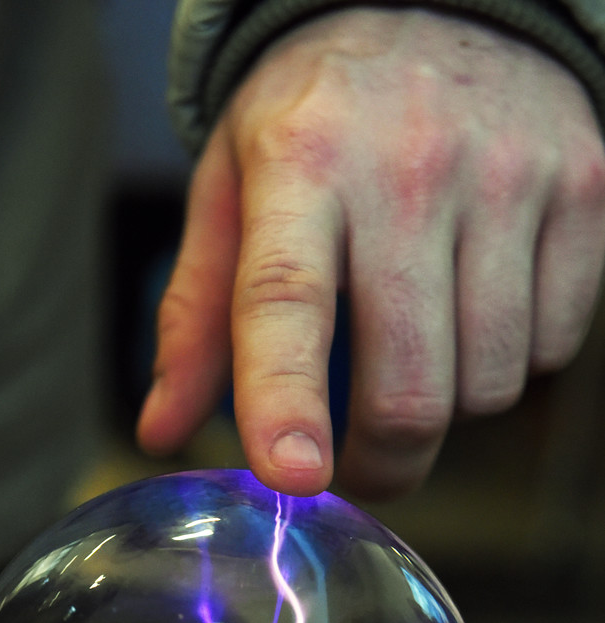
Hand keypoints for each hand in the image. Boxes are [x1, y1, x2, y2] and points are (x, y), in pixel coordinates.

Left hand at [137, 8, 604, 497]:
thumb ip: (196, 317)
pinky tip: (477, 309)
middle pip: (411, 387)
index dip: (288, 400)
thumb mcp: (231, 191)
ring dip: (449, 409)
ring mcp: (511, 177)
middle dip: (384, 463)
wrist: (440, 4)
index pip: (288, 301)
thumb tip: (160, 431)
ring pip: (488, 386)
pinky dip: (509, 361)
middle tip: (360, 466)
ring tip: (417, 355)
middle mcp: (412, 168)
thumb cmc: (317, 122)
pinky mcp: (584, 192)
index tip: (294, 476)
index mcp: (302, 163)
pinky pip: (550, 348)